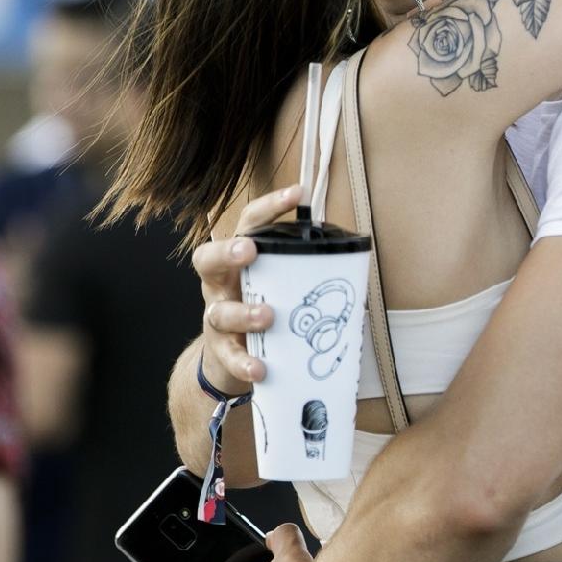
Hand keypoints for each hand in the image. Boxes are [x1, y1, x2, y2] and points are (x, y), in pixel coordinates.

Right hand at [190, 186, 307, 389]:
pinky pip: (229, 357)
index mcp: (239, 263)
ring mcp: (217, 319)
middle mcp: (220, 285)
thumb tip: (353, 262)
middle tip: (249, 250)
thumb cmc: (262, 313)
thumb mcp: (277, 286)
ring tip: (267, 316)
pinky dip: (244, 363)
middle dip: (228, 251)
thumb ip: (303, 273)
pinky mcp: (221, 353)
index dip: (269, 207)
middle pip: (208, 259)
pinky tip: (260, 368)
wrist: (229, 363)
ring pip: (220, 311)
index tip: (298, 193)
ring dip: (244, 312)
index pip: (248, 225)